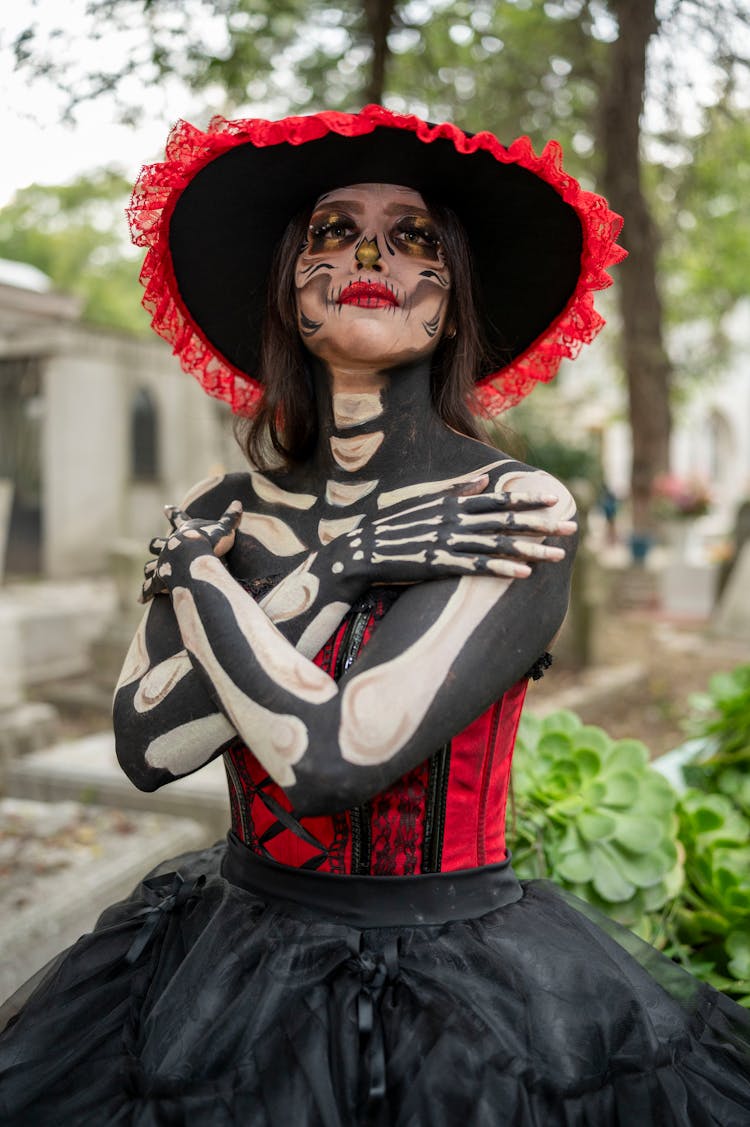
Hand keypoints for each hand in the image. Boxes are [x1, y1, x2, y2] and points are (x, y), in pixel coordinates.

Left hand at [140, 501, 242, 601]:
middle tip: (153, 544)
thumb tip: (239, 502)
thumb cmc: (209, 542)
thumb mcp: (224, 528)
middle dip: (156, 544)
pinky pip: (151, 587)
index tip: (166, 507)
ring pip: (150, 565)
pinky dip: (146, 592)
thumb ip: (231, 517)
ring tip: (146, 574)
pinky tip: (142, 599)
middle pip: (157, 543)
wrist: (192, 557)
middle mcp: (169, 547)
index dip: (174, 513)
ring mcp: (163, 562)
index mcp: (184, 533)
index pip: (178, 519)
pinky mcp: (160, 579)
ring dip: (149, 570)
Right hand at [325, 475, 575, 589]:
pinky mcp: (441, 565)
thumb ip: (457, 492)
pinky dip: (502, 569)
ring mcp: (449, 542)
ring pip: (499, 545)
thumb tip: (482, 480)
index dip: (529, 498)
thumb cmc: (394, 528)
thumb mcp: (426, 502)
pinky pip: (478, 567)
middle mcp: (455, 520)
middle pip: (507, 521)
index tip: (555, 498)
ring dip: (532, 550)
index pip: (499, 498)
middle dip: (542, 525)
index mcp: (453, 504)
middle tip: (572, 526)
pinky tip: (524, 574)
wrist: (362, 552)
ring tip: (559, 556)